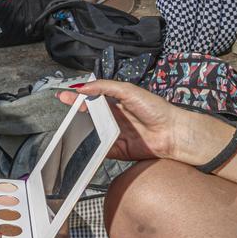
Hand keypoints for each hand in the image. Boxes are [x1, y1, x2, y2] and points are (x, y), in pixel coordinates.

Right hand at [57, 80, 230, 165]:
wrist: (172, 132)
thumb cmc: (155, 108)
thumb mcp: (128, 90)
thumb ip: (105, 87)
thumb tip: (83, 87)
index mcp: (116, 102)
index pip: (92, 98)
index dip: (78, 97)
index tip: (64, 95)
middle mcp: (114, 118)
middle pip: (89, 115)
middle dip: (75, 112)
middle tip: (64, 108)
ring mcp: (115, 134)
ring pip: (93, 132)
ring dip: (82, 130)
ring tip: (69, 126)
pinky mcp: (118, 150)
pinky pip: (101, 149)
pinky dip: (92, 148)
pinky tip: (83, 144)